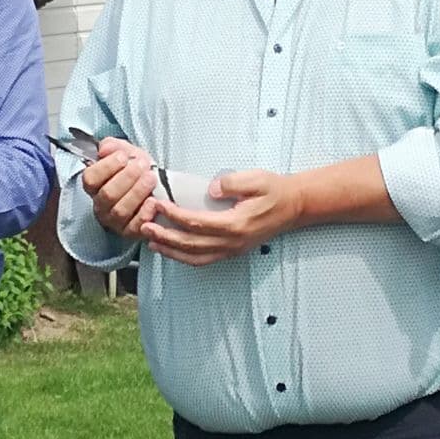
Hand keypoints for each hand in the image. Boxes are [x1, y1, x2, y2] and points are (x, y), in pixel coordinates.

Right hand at [81, 138, 159, 239]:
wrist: (154, 186)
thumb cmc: (136, 170)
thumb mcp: (125, 152)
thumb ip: (113, 146)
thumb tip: (104, 149)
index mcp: (94, 185)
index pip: (90, 178)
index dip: (107, 167)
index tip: (124, 157)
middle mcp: (100, 205)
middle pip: (107, 194)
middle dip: (127, 177)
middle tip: (143, 165)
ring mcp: (114, 221)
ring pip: (120, 210)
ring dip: (137, 192)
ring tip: (151, 178)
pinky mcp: (130, 232)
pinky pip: (135, 226)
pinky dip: (144, 213)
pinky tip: (153, 201)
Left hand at [141, 170, 303, 265]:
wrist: (294, 206)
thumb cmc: (274, 190)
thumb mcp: (256, 178)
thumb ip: (232, 183)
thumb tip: (211, 189)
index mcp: (235, 224)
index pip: (196, 224)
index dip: (175, 216)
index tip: (159, 205)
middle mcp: (232, 242)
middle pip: (191, 245)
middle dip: (165, 237)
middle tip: (145, 226)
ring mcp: (232, 250)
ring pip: (195, 257)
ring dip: (171, 251)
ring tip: (151, 241)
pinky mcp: (233, 251)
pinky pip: (204, 259)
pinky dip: (185, 257)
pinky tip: (172, 249)